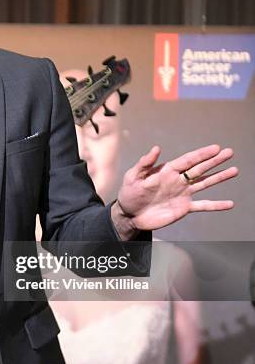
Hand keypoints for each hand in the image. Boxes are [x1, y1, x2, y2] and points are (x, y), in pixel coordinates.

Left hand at [112, 144, 237, 235]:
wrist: (129, 214)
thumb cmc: (129, 193)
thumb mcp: (133, 176)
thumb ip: (144, 163)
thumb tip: (156, 148)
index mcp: (167, 171)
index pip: (187, 160)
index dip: (201, 154)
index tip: (215, 148)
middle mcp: (178, 181)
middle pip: (199, 169)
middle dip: (214, 161)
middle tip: (229, 152)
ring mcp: (182, 194)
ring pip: (204, 183)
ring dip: (219, 177)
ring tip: (234, 170)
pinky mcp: (183, 208)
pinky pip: (203, 206)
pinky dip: (216, 205)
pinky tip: (229, 204)